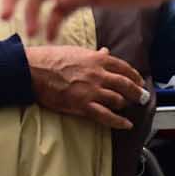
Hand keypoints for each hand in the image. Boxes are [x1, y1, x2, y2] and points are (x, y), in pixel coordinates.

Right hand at [25, 46, 147, 129]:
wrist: (32, 70)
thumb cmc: (49, 58)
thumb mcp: (74, 51)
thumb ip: (93, 54)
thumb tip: (106, 52)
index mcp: (96, 59)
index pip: (123, 67)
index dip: (134, 76)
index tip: (139, 81)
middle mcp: (98, 74)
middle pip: (126, 85)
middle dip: (137, 92)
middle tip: (142, 97)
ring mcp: (91, 90)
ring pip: (117, 100)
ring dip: (124, 105)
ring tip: (127, 107)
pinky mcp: (83, 104)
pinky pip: (106, 116)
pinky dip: (118, 121)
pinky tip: (126, 124)